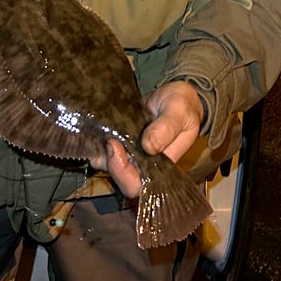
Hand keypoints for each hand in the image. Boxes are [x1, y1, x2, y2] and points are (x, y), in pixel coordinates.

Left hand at [91, 80, 204, 198]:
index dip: (122, 173)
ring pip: (107, 164)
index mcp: (161, 167)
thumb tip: (148, 146)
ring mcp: (130, 153)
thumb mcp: (180, 113)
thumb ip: (167, 129)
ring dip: (100, 151)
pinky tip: (98, 125)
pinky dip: (97, 140)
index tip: (116, 147)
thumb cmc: (183, 107)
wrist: (177, 95)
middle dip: (108, 162)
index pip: (137, 185)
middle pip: (118, 178)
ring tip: (101, 130)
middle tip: (108, 138)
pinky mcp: (121, 140)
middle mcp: (143, 164)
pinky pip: (103, 147)